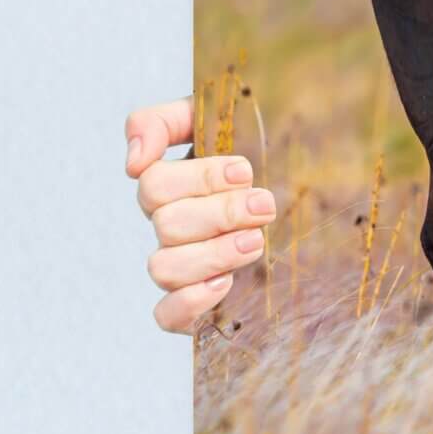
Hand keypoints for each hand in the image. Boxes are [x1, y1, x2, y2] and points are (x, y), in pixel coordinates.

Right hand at [126, 97, 274, 333]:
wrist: (298, 188)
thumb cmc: (252, 149)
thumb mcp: (212, 119)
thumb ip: (164, 121)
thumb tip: (134, 160)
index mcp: (169, 185)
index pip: (154, 183)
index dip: (199, 179)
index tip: (245, 171)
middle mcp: (169, 226)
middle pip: (167, 225)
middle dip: (220, 213)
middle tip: (264, 205)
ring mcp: (180, 265)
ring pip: (163, 268)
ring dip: (212, 254)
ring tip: (255, 241)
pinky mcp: (194, 303)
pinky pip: (166, 315)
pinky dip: (190, 302)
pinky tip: (225, 283)